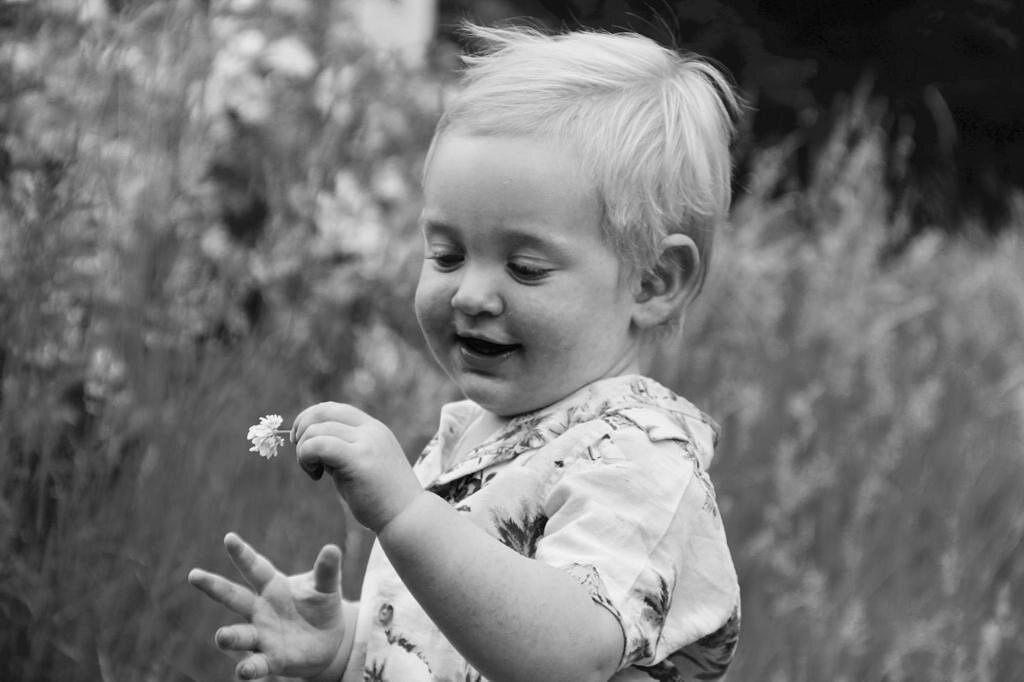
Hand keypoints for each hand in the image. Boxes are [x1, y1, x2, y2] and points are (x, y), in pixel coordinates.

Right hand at [187, 533, 348, 680]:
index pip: (255, 567)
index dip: (242, 553)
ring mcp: (263, 635)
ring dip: (230, 636)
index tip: (229, 538)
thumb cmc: (320, 607)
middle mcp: (260, 610)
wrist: (330, 641)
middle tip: (194, 575)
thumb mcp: (326, 587)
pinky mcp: (272, 659)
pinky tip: (244, 671)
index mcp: (273, 586)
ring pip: (240, 634)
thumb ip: (327, 571)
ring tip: (221, 636)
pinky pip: (257, 664)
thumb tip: (332, 548)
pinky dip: (250, 668)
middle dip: (214, 586)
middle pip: (234, 596)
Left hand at [292, 402, 422, 533]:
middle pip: (322, 412)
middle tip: (303, 456)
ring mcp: (366, 442)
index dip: (309, 419)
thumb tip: (313, 443)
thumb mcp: (362, 465)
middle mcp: (371, 430)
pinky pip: (319, 446)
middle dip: (301, 430)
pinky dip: (307, 458)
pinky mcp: (358, 459)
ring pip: (316, 431)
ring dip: (303, 451)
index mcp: (373, 428)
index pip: (333, 408)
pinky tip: (317, 476)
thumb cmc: (383, 498)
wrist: (408, 517)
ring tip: (315, 472)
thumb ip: (342, 450)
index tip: (300, 441)